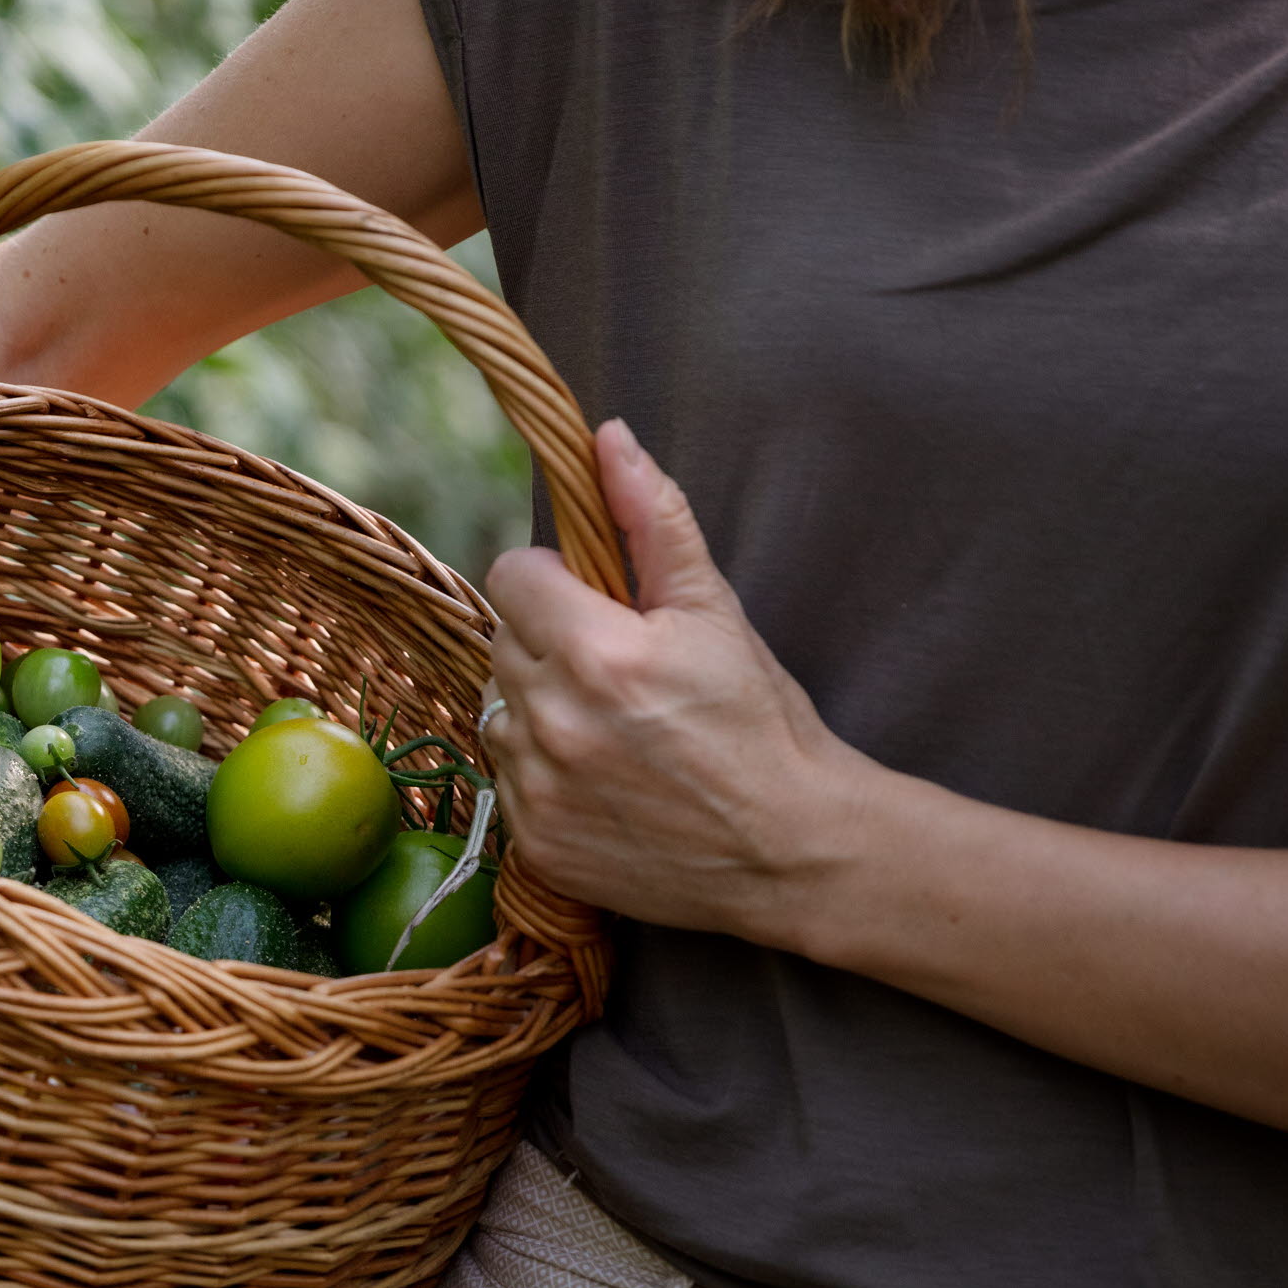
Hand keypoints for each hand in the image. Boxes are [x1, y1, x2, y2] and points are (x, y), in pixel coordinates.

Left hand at [483, 421, 869, 945]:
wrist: (791, 851)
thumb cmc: (761, 724)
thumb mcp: (716, 611)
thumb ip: (653, 520)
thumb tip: (608, 437)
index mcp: (598, 653)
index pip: (510, 576)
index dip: (552, 580)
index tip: (594, 604)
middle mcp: (555, 723)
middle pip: (501, 641)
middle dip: (548, 642)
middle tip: (616, 670)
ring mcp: (539, 790)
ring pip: (495, 710)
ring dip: (536, 706)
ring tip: (608, 726)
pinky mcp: (536, 844)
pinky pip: (505, 779)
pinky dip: (540, 772)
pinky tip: (602, 778)